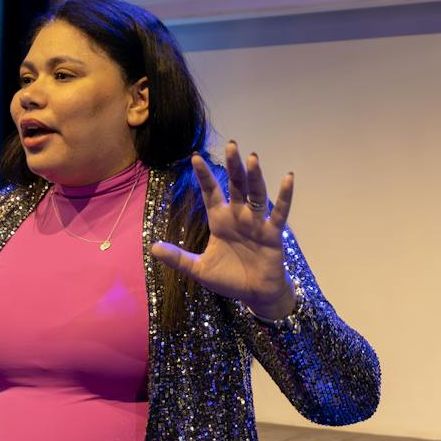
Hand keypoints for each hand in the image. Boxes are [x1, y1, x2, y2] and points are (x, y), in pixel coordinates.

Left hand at [152, 141, 296, 318]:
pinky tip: (288, 178)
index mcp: (220, 220)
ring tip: (252, 158)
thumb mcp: (199, 270)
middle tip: (231, 145)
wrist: (254, 295)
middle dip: (233, 166)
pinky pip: (280, 212)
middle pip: (236, 186)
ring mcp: (256, 222)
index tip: (195, 157)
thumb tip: (152, 247)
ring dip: (255, 176)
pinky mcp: (272, 233)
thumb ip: (178, 258)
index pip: (211, 192)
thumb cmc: (228, 278)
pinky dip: (284, 196)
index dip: (204, 176)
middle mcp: (238, 216)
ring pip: (256, 194)